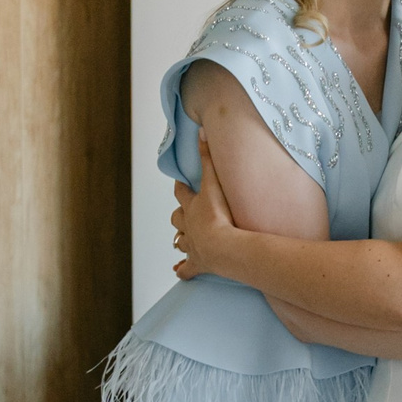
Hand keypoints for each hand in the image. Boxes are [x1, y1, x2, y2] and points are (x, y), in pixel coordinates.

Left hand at [171, 139, 236, 280]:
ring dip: (180, 239)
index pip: (182, 193)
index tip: (180, 183)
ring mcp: (192, 246)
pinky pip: (187, 268)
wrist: (224, 247)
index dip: (180, 187)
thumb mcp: (214, 182)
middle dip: (179, 215)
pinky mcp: (198, 264)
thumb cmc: (220, 215)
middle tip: (182, 213)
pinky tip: (179, 271)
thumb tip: (201, 130)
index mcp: (192, 207)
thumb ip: (209, 157)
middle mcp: (188, 226)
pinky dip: (183, 269)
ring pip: (180, 241)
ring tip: (180, 240)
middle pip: (177, 219)